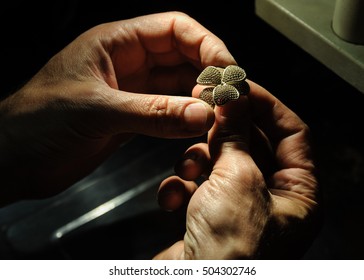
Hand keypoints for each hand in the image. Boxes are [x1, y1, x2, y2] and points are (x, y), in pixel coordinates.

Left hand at [0, 11, 235, 205]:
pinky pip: (168, 112)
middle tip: (228, 96)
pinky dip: (185, 118)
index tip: (227, 70)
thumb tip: (202, 113)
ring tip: (217, 113)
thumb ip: (152, 112)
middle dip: (207, 72)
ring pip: (177, 86)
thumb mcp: (96, 111)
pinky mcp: (132, 118)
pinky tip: (197, 127)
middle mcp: (127, 63)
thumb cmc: (37, 123)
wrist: (14, 160)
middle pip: (181, 57)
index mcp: (115, 43)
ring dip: (199, 98)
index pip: (174, 29)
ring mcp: (132, 92)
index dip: (206, 44)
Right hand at [155, 80, 319, 258]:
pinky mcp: (210, 216)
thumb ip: (235, 134)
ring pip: (221, 162)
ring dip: (199, 160)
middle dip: (225, 128)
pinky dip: (182, 187)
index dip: (265, 104)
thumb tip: (233, 94)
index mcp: (298, 194)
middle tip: (204, 107)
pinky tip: (172, 200)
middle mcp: (272, 200)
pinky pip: (198, 186)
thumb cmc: (231, 254)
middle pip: (252, 144)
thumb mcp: (237, 180)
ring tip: (188, 168)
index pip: (291, 131)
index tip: (238, 86)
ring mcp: (238, 208)